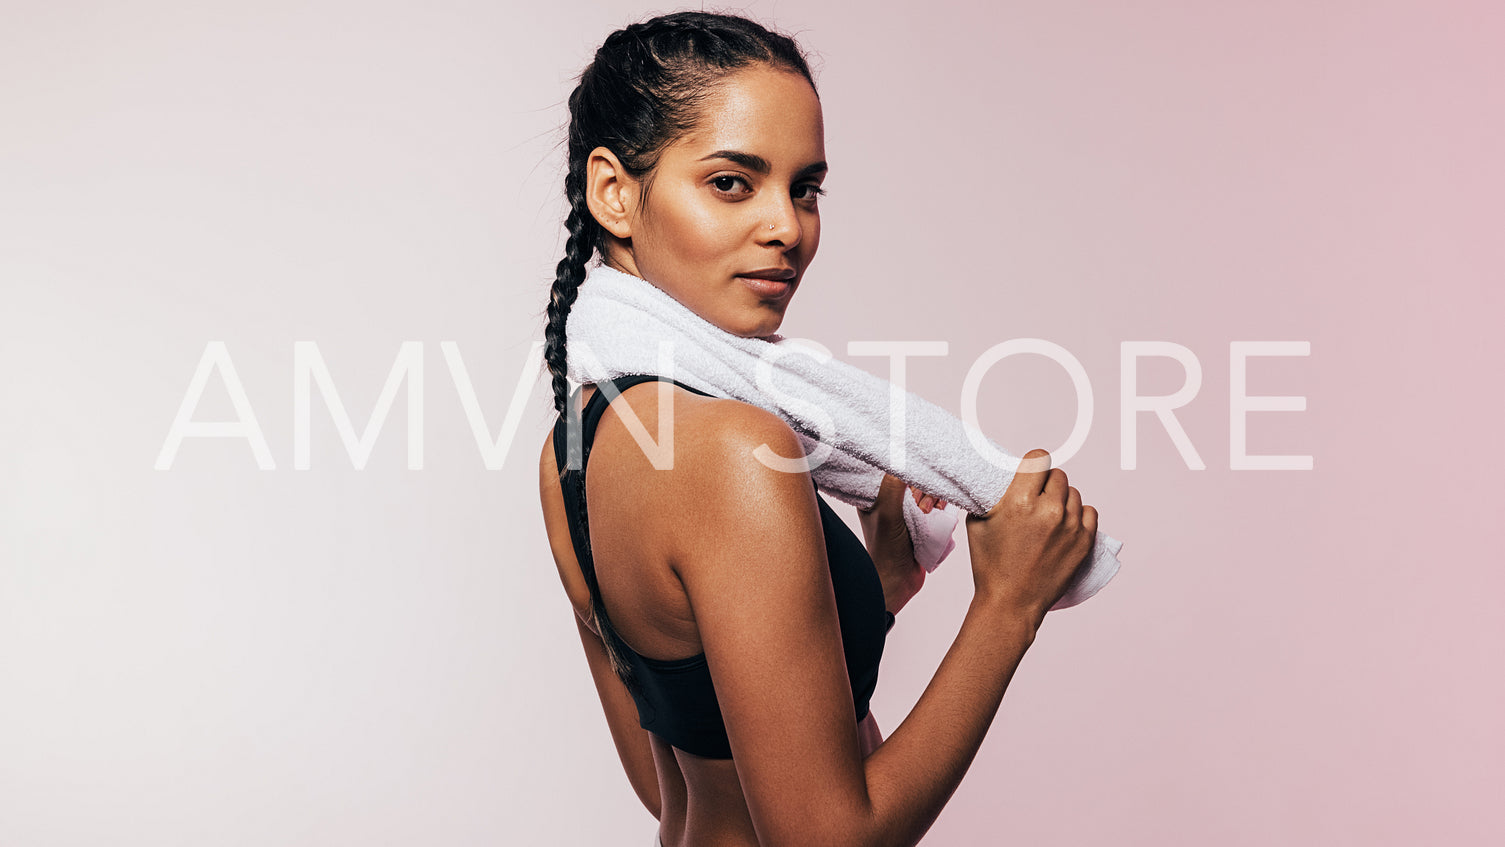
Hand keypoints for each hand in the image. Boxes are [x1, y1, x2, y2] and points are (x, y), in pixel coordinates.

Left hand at [856, 473, 936, 615]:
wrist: (899, 581)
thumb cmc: (886, 549)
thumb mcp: (888, 514)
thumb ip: (893, 486)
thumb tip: (903, 457)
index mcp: (873, 493)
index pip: (890, 466)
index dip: (905, 464)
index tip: (919, 463)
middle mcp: (888, 498)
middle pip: (912, 475)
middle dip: (922, 485)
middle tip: (921, 503)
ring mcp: (906, 508)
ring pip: (926, 487)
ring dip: (933, 494)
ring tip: (930, 510)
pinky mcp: (921, 519)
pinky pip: (935, 501)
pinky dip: (940, 503)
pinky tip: (940, 510)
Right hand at [964, 449, 1096, 629]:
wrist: (1010, 603)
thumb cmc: (990, 565)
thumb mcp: (977, 523)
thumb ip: (992, 495)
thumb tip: (1000, 476)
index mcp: (1019, 501)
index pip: (1039, 459)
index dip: (1033, 464)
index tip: (1030, 473)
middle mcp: (1049, 510)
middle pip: (1058, 475)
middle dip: (1046, 484)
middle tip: (1036, 500)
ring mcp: (1070, 527)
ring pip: (1074, 493)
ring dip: (1062, 499)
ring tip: (1048, 517)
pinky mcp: (1084, 542)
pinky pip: (1089, 511)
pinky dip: (1078, 515)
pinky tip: (1064, 525)